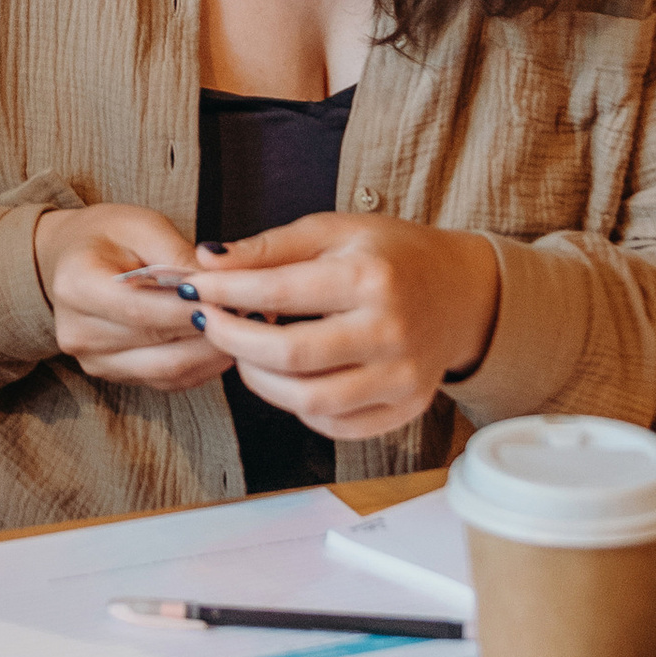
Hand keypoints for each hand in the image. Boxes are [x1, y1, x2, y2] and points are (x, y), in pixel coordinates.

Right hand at [34, 204, 227, 394]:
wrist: (69, 260)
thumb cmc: (108, 236)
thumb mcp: (143, 226)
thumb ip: (179, 256)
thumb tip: (222, 285)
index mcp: (75, 285)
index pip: (141, 309)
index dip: (190, 309)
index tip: (235, 299)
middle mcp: (77, 331)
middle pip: (157, 341)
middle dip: (211, 328)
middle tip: (254, 312)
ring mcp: (93, 360)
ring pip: (168, 368)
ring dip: (212, 352)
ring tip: (245, 327)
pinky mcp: (113, 375)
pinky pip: (168, 379)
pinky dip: (202, 365)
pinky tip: (224, 344)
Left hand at [178, 214, 500, 446]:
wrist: (460, 292)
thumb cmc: (391, 256)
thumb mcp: (333, 232)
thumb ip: (268, 247)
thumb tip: (208, 262)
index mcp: (371, 278)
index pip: (278, 293)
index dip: (225, 293)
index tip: (195, 290)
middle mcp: (391, 331)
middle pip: (289, 356)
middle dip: (232, 340)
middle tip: (208, 322)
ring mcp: (402, 378)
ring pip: (308, 400)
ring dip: (259, 379)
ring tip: (245, 352)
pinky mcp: (405, 408)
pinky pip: (335, 424)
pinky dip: (299, 405)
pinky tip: (289, 377)